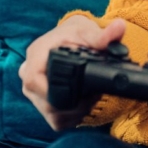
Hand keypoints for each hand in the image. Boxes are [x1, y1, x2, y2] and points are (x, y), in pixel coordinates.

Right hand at [19, 15, 126, 130]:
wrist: (71, 41)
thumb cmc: (76, 35)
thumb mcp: (89, 32)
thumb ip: (104, 35)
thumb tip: (119, 27)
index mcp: (35, 54)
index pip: (33, 80)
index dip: (53, 92)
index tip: (78, 95)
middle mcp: (28, 73)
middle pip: (45, 103)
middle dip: (73, 104)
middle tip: (93, 95)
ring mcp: (33, 92)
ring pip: (52, 114)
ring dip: (75, 111)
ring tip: (90, 97)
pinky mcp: (41, 104)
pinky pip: (56, 119)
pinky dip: (72, 116)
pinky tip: (83, 103)